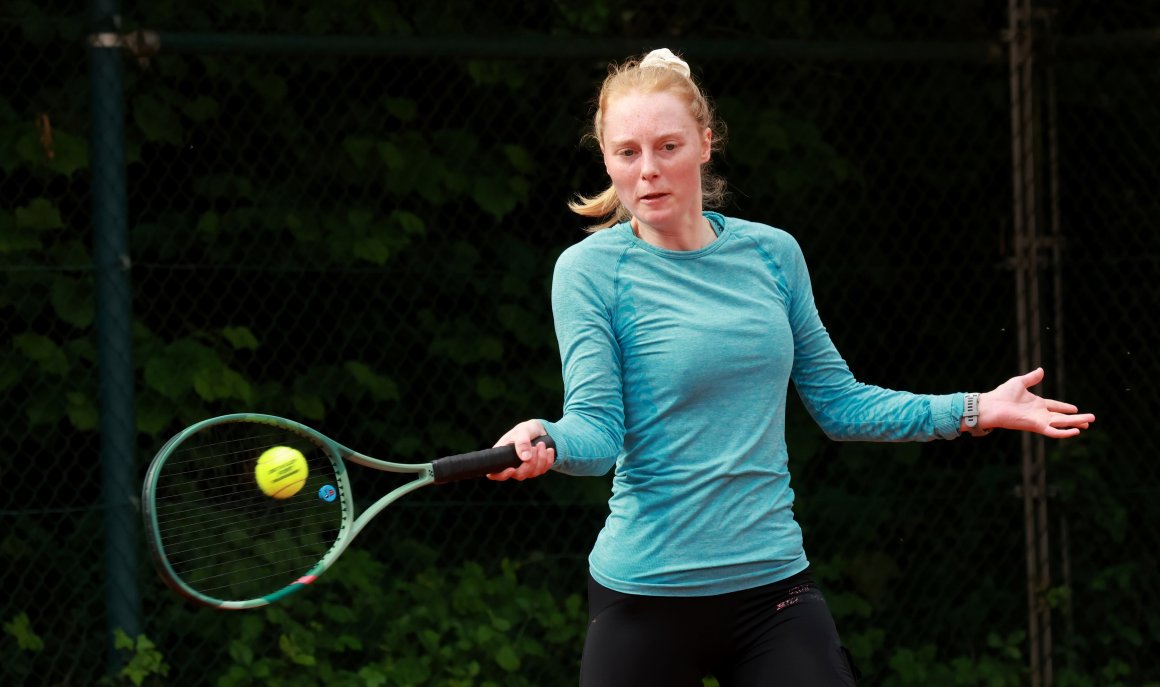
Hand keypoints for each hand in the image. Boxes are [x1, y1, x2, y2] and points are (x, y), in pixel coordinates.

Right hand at [486, 420, 555, 480]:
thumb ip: (522, 442)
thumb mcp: (523, 430)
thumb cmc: (527, 429)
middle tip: (535, 447)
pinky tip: (549, 449)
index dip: (502, 475)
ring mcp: (524, 468)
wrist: (540, 430)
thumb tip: (525, 458)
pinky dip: (548, 460)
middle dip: (530, 463)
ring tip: (541, 444)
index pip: (495, 474)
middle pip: (519, 475)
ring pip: (532, 473)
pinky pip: (543, 470)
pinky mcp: (536, 469)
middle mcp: (512, 464)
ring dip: (541, 459)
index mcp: (502, 456)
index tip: (512, 469)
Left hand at [976, 367, 1094, 437]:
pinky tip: (1076, 431)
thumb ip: (1032, 378)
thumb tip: (1041, 370)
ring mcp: (1039, 421)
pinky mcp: (1036, 426)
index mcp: (1036, 404)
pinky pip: (1053, 431)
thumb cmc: (1002, 394)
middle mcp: (1039, 414)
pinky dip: (1064, 432)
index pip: (1055, 406)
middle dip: (1077, 418)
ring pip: (1062, 424)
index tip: (1076, 409)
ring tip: (1090, 423)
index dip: (1065, 408)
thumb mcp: (1020, 382)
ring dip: (1076, 423)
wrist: (991, 405)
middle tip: (1091, 419)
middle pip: (1062, 417)